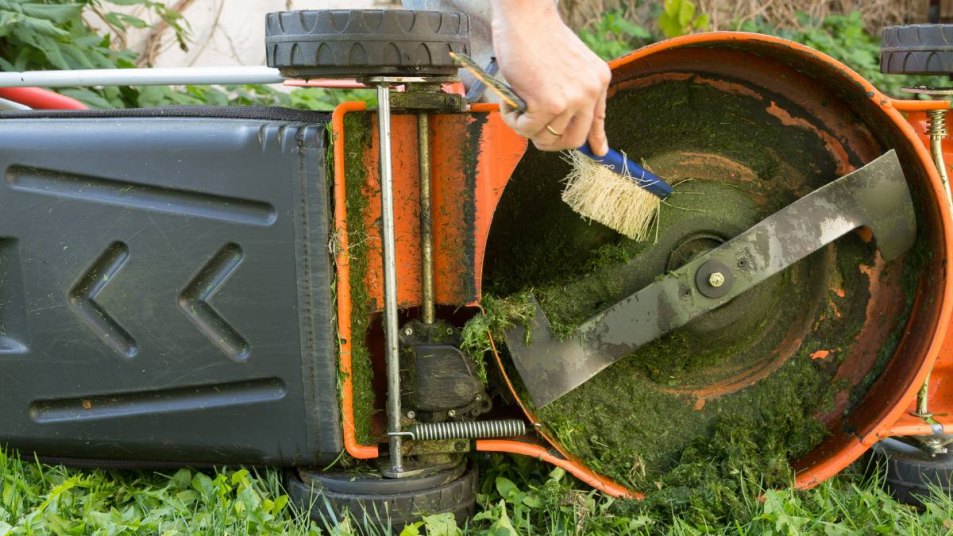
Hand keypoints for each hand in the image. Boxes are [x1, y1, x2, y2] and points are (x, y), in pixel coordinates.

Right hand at [490, 0, 609, 154]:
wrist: (525, 16)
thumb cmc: (537, 35)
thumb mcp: (569, 64)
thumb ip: (573, 90)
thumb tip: (568, 118)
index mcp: (598, 80)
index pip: (598, 121)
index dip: (595, 140)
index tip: (598, 152)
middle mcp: (590, 91)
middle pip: (573, 140)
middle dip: (548, 140)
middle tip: (529, 125)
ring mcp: (571, 99)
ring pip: (546, 137)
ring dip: (524, 126)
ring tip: (514, 103)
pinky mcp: (548, 103)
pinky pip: (527, 130)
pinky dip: (512, 120)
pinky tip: (508, 100)